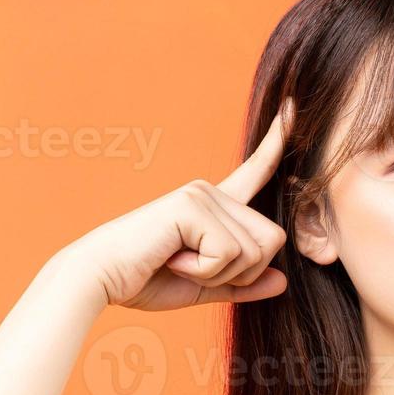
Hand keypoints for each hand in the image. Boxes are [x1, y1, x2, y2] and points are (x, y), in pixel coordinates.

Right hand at [67, 96, 294, 310]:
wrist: (100, 279)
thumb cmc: (144, 280)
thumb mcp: (204, 287)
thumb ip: (242, 284)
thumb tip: (282, 282)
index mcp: (214, 206)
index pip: (254, 173)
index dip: (275, 144)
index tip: (292, 107)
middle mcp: (210, 191)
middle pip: (272, 240)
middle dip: (242, 273)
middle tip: (195, 270)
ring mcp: (201, 193)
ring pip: (255, 251)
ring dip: (220, 274)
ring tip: (179, 263)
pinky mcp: (192, 204)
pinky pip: (229, 253)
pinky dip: (204, 272)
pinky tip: (172, 260)